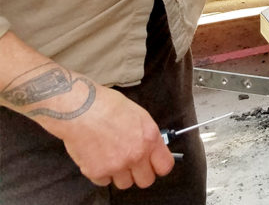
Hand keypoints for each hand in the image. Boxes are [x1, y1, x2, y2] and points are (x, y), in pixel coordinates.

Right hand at [43, 79, 174, 188]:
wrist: (80, 109)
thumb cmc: (107, 106)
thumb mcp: (139, 116)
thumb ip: (148, 137)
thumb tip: (152, 148)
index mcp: (149, 139)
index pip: (165, 166)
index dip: (159, 166)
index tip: (153, 165)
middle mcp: (136, 155)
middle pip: (145, 181)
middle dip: (139, 173)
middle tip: (131, 164)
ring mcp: (116, 166)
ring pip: (124, 184)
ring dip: (120, 174)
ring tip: (112, 157)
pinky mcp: (97, 172)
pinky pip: (104, 182)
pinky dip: (101, 173)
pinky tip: (98, 157)